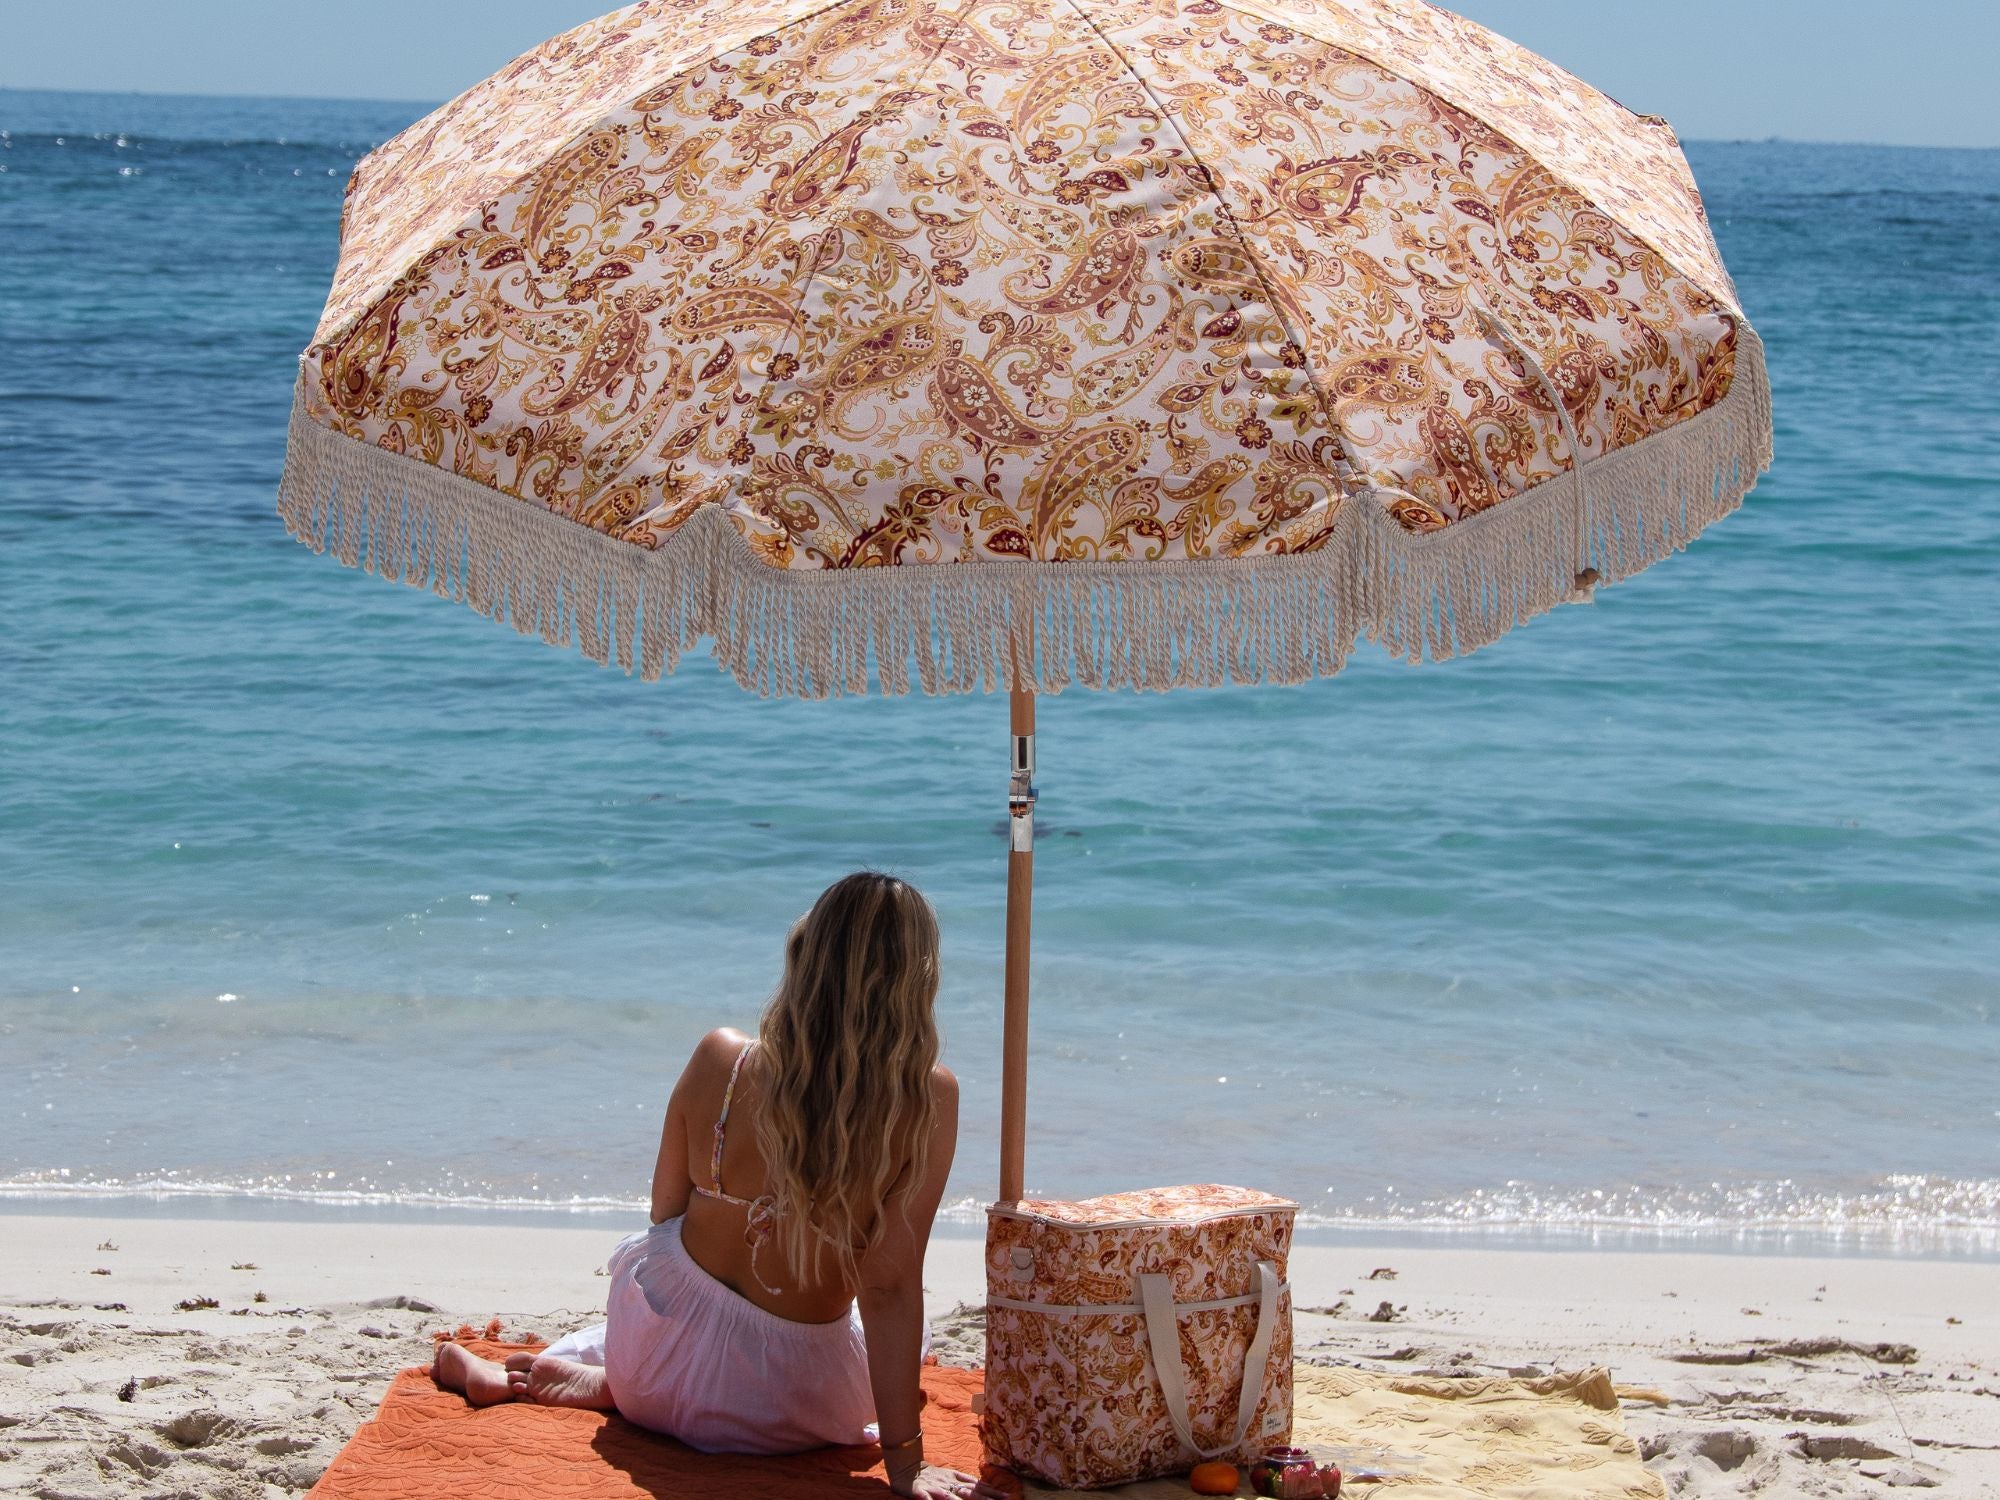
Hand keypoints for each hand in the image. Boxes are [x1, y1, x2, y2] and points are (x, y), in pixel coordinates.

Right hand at [889, 1462, 1009, 1499]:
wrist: (906, 1466)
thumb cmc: (931, 1475)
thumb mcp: (951, 1476)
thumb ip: (966, 1483)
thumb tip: (986, 1489)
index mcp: (956, 1478)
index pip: (977, 1486)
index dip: (992, 1492)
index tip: (1007, 1497)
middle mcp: (948, 1482)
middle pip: (968, 1493)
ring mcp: (934, 1487)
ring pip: (950, 1497)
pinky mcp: (919, 1492)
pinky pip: (925, 1499)